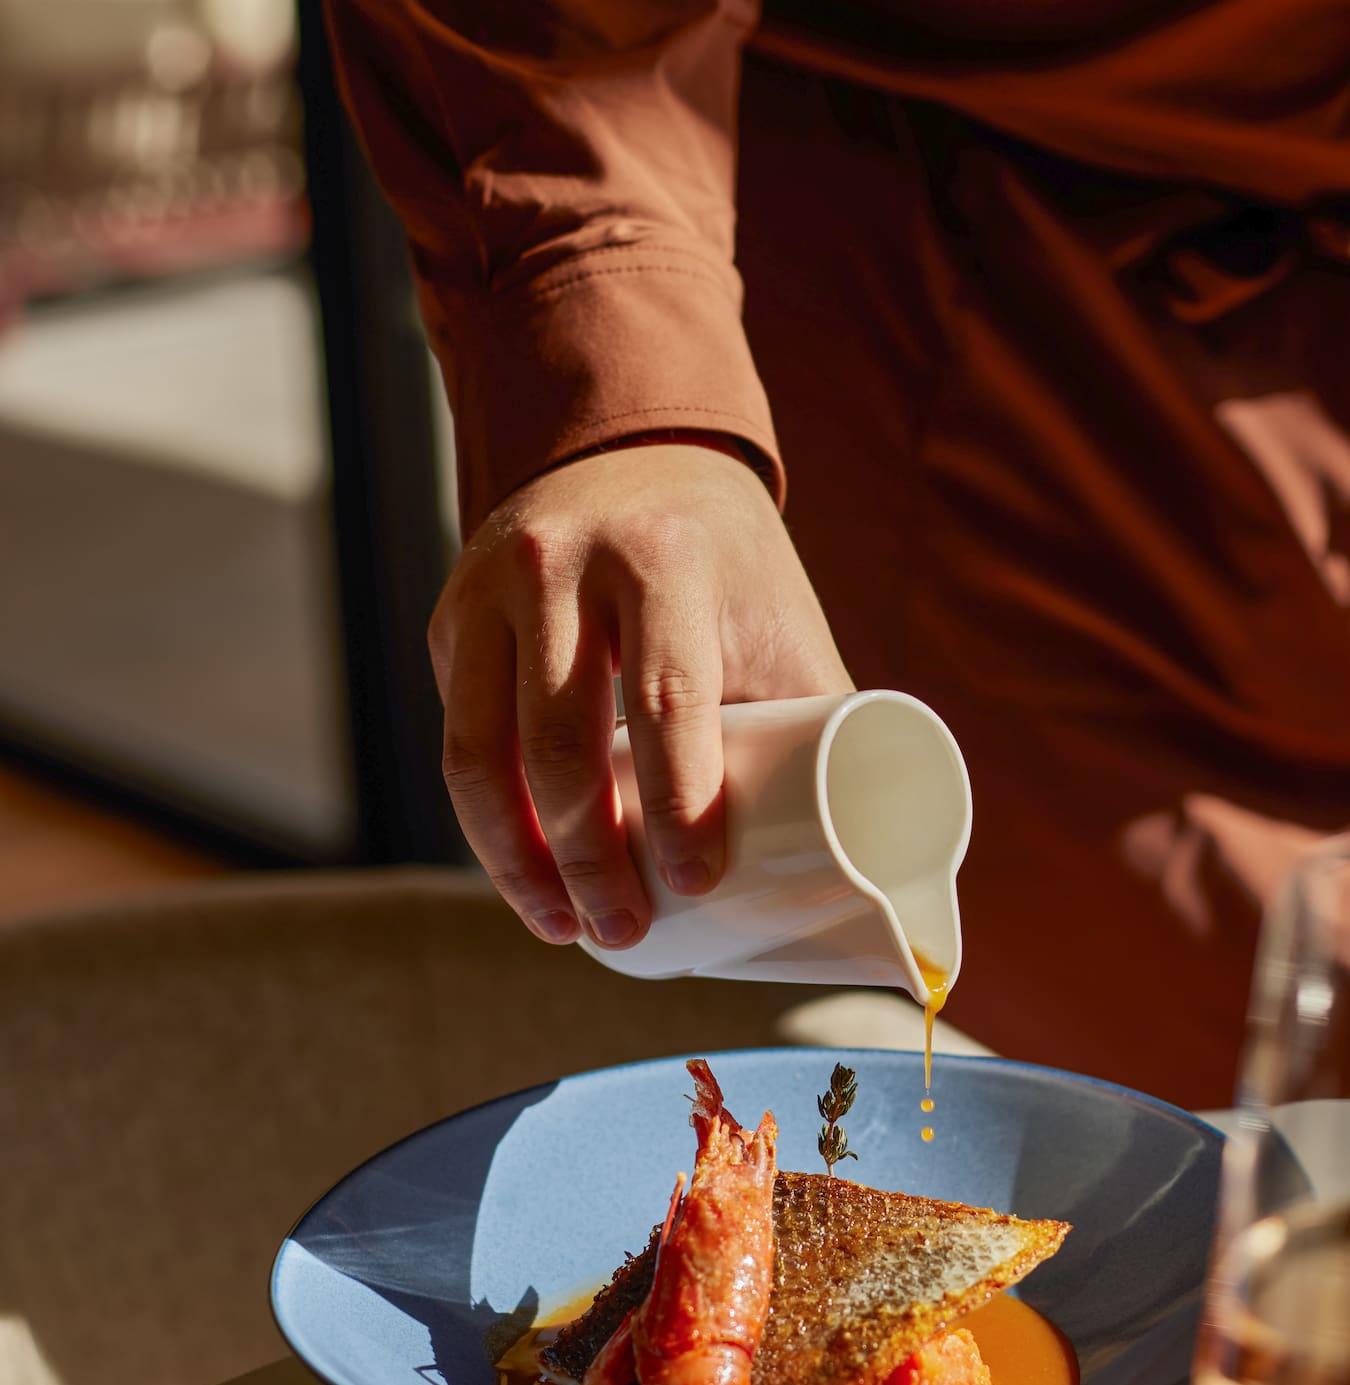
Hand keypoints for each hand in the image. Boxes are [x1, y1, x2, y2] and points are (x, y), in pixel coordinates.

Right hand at [428, 442, 852, 948]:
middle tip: (624, 930)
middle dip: (590, 859)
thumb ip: (812, 717)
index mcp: (663, 558)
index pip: (666, 699)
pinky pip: (458, 740)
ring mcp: (491, 591)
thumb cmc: (728, 564)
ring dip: (519, 862)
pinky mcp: (453, 622)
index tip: (694, 883)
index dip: (678, 804)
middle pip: (560, 742)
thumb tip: (861, 849)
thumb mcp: (779, 616)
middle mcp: (561, 565)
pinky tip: (523, 876)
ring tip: (565, 928)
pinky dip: (489, 824)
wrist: (633, 453)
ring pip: (480, 755)